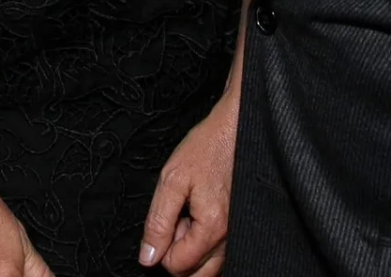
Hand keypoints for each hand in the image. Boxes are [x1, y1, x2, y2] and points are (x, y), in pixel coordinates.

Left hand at [140, 85, 238, 276]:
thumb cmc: (208, 147)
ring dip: (194, 248)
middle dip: (180, 254)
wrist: (237, 128)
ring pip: (211, 267)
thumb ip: (157, 222)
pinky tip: (202, 214)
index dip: (163, 248)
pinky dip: (207, 242)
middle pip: (197, 275)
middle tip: (177, 220)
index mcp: (212, 227)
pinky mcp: (242, 227)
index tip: (167, 220)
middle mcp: (231, 237)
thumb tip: (148, 257)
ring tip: (190, 214)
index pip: (178, 266)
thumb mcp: (172, 179)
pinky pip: (222, 252)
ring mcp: (239, 234)